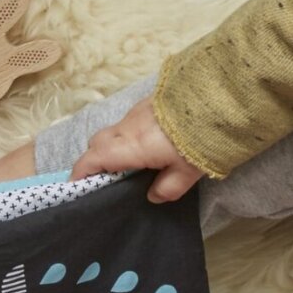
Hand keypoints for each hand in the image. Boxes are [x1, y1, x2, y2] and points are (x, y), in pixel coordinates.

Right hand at [67, 95, 206, 202]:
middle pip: (97, 144)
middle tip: (106, 180)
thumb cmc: (199, 139)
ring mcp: (136, 112)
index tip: (76, 188)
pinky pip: (128, 124)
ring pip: (113, 132)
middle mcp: (126, 128)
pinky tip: (147, 147)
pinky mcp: (148, 103)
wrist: (215, 97)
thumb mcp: (186, 172)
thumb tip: (152, 196)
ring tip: (129, 166)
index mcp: (129, 146)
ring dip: (113, 148)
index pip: (92, 160)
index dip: (80, 175)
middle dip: (95, 161)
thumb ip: (167, 188)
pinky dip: (127, 138)